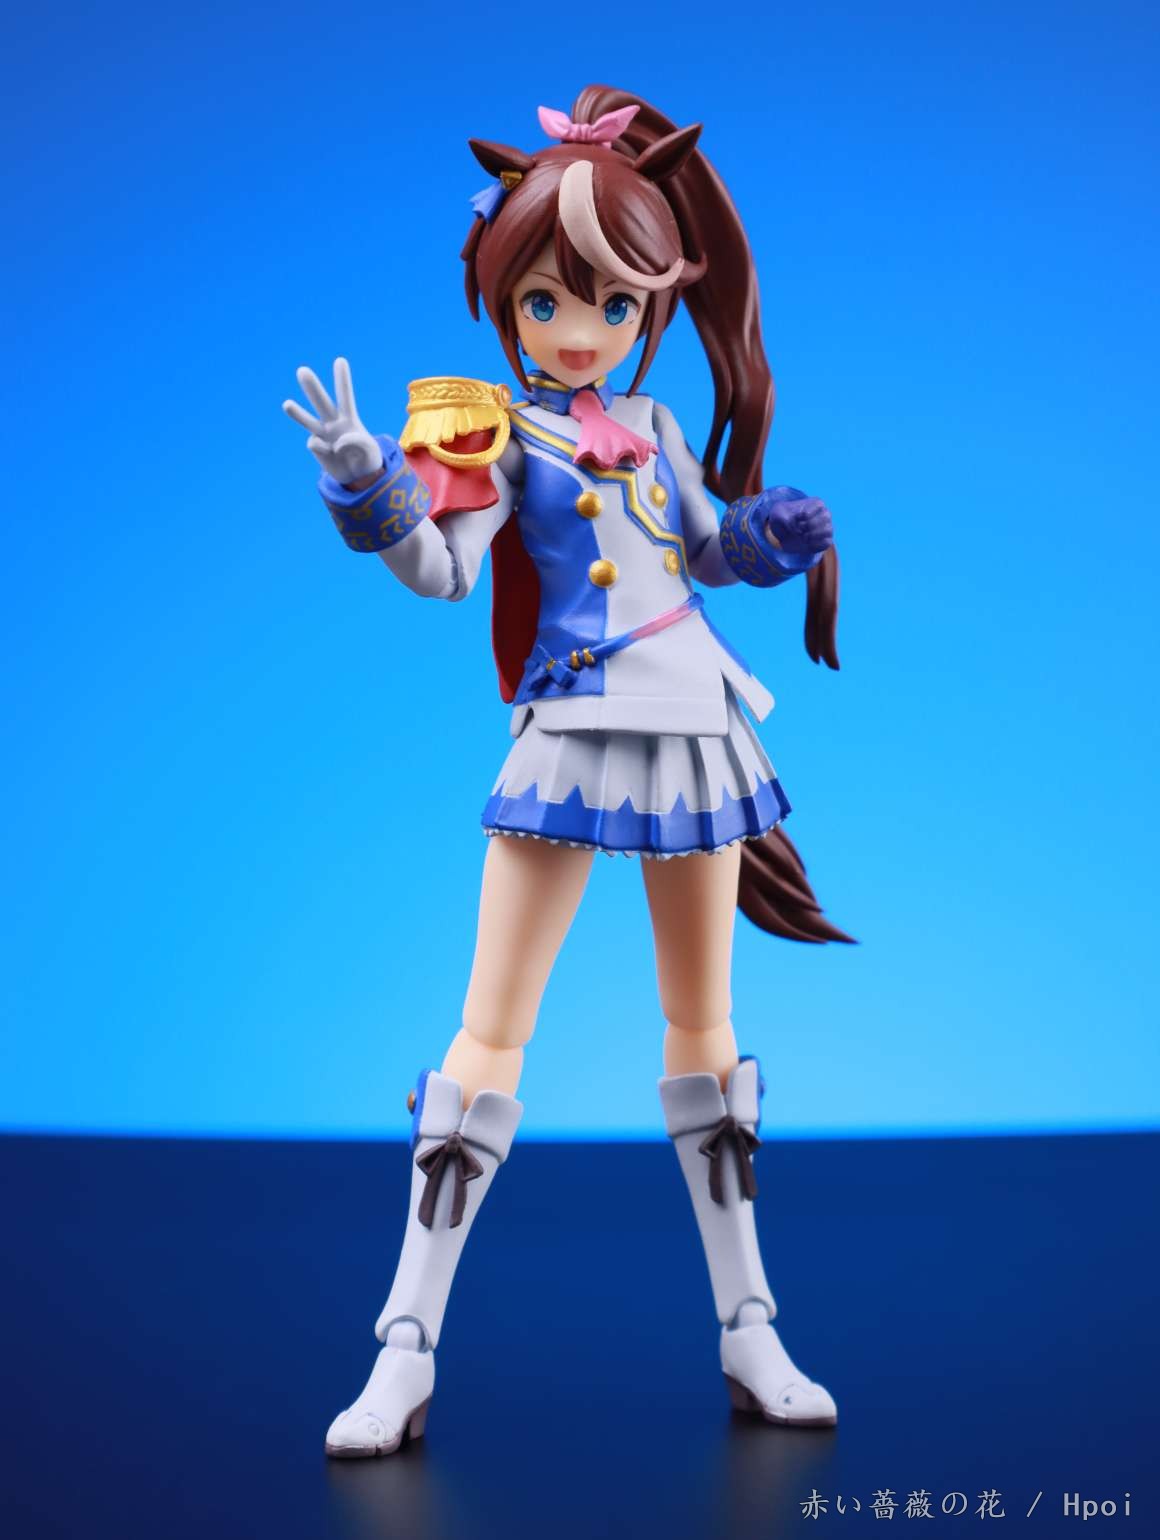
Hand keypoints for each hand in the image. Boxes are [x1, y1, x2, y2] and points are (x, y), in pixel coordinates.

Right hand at [282, 357, 384, 485]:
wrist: (358, 477)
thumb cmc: (368, 458)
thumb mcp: (370, 450)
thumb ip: (357, 442)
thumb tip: (335, 443)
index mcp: (349, 418)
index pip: (345, 396)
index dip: (342, 380)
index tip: (340, 361)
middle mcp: (333, 422)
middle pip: (321, 402)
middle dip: (312, 387)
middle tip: (302, 370)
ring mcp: (323, 434)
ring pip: (308, 420)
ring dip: (297, 413)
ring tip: (286, 404)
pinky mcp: (316, 446)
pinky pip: (317, 445)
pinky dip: (324, 450)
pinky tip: (332, 455)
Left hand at [761, 486, 833, 558]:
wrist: (783, 531)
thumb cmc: (783, 518)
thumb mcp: (778, 514)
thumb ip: (786, 519)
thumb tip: (797, 530)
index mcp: (816, 503)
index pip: (819, 504)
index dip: (806, 513)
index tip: (797, 518)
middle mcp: (824, 514)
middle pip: (826, 517)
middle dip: (810, 524)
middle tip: (800, 529)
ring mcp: (826, 528)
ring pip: (828, 530)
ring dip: (813, 535)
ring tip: (803, 537)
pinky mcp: (824, 541)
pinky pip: (826, 543)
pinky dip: (815, 544)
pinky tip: (806, 544)